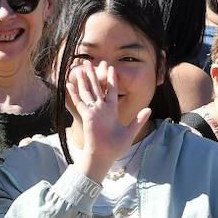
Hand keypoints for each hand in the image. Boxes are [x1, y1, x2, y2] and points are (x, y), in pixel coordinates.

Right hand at [66, 61, 151, 181]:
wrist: (104, 156)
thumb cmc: (116, 147)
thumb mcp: (130, 132)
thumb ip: (139, 120)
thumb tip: (149, 109)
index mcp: (111, 111)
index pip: (111, 91)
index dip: (110, 79)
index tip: (110, 68)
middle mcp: (101, 109)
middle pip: (96, 87)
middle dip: (93, 74)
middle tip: (90, 62)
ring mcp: (93, 112)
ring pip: (87, 91)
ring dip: (84, 79)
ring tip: (80, 67)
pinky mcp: (87, 116)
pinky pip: (80, 102)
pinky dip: (74, 93)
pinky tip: (69, 83)